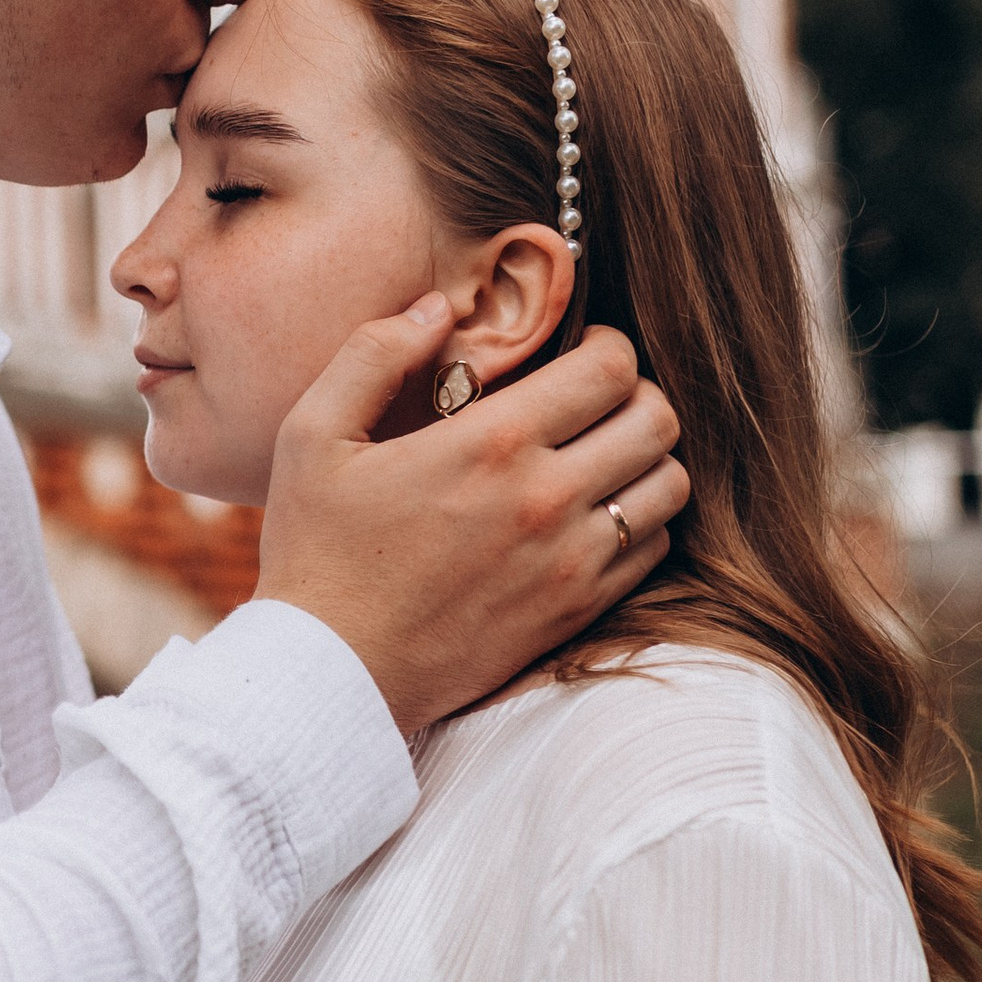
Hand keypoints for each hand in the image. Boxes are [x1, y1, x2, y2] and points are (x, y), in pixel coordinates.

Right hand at [255, 302, 687, 733]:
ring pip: (668, 485)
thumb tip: (435, 308)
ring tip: (604, 457)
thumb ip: (373, 355)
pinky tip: (594, 516)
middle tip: (599, 402)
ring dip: (645, 460)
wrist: (331, 673)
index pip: (610, 368)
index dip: (608, 347)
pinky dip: (639, 523)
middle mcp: (546, 498)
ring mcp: (569, 561)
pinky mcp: (575, 611)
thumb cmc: (316, 551)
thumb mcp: (312, 436)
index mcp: (491, 444)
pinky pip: (651, 550)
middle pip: (656, 420)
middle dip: (636, 395)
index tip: (583, 353)